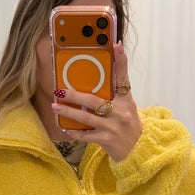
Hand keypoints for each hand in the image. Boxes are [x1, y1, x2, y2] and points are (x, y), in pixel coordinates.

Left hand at [50, 41, 141, 161]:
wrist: (139, 149)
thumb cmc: (128, 124)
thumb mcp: (126, 107)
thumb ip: (113, 94)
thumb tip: (95, 80)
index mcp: (125, 100)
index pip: (123, 77)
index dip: (121, 61)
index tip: (117, 45)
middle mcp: (120, 112)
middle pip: (93, 100)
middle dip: (74, 95)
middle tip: (59, 90)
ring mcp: (113, 127)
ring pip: (86, 117)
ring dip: (68, 112)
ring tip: (55, 107)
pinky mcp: (107, 139)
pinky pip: (87, 135)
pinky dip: (77, 133)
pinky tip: (67, 129)